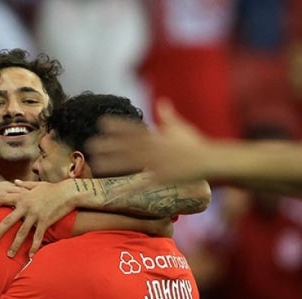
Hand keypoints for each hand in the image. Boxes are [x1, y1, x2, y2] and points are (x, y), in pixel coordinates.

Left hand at [0, 180, 75, 256]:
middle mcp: (26, 207)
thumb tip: (14, 182)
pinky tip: (29, 256)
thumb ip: (24, 185)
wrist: (68, 193)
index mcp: (22, 197)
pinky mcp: (45, 222)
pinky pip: (37, 237)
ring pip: (22, 233)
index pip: (1, 199)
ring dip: (14, 245)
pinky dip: (33, 247)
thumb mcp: (36, 185)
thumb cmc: (52, 188)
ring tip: (9, 255)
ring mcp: (35, 215)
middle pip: (8, 221)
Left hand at [86, 98, 208, 181]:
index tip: (102, 122)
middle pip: (127, 145)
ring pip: (130, 162)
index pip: (134, 129)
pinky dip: (128, 189)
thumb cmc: (198, 146)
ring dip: (112, 162)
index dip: (118, 126)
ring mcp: (158, 162)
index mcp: (159, 136)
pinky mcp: (162, 178)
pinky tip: (114, 193)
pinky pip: (142, 184)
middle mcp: (156, 148)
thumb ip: (168, 117)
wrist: (212, 163)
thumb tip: (162, 102)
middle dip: (108, 144)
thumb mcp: (182, 128)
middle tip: (89, 144)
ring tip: (95, 162)